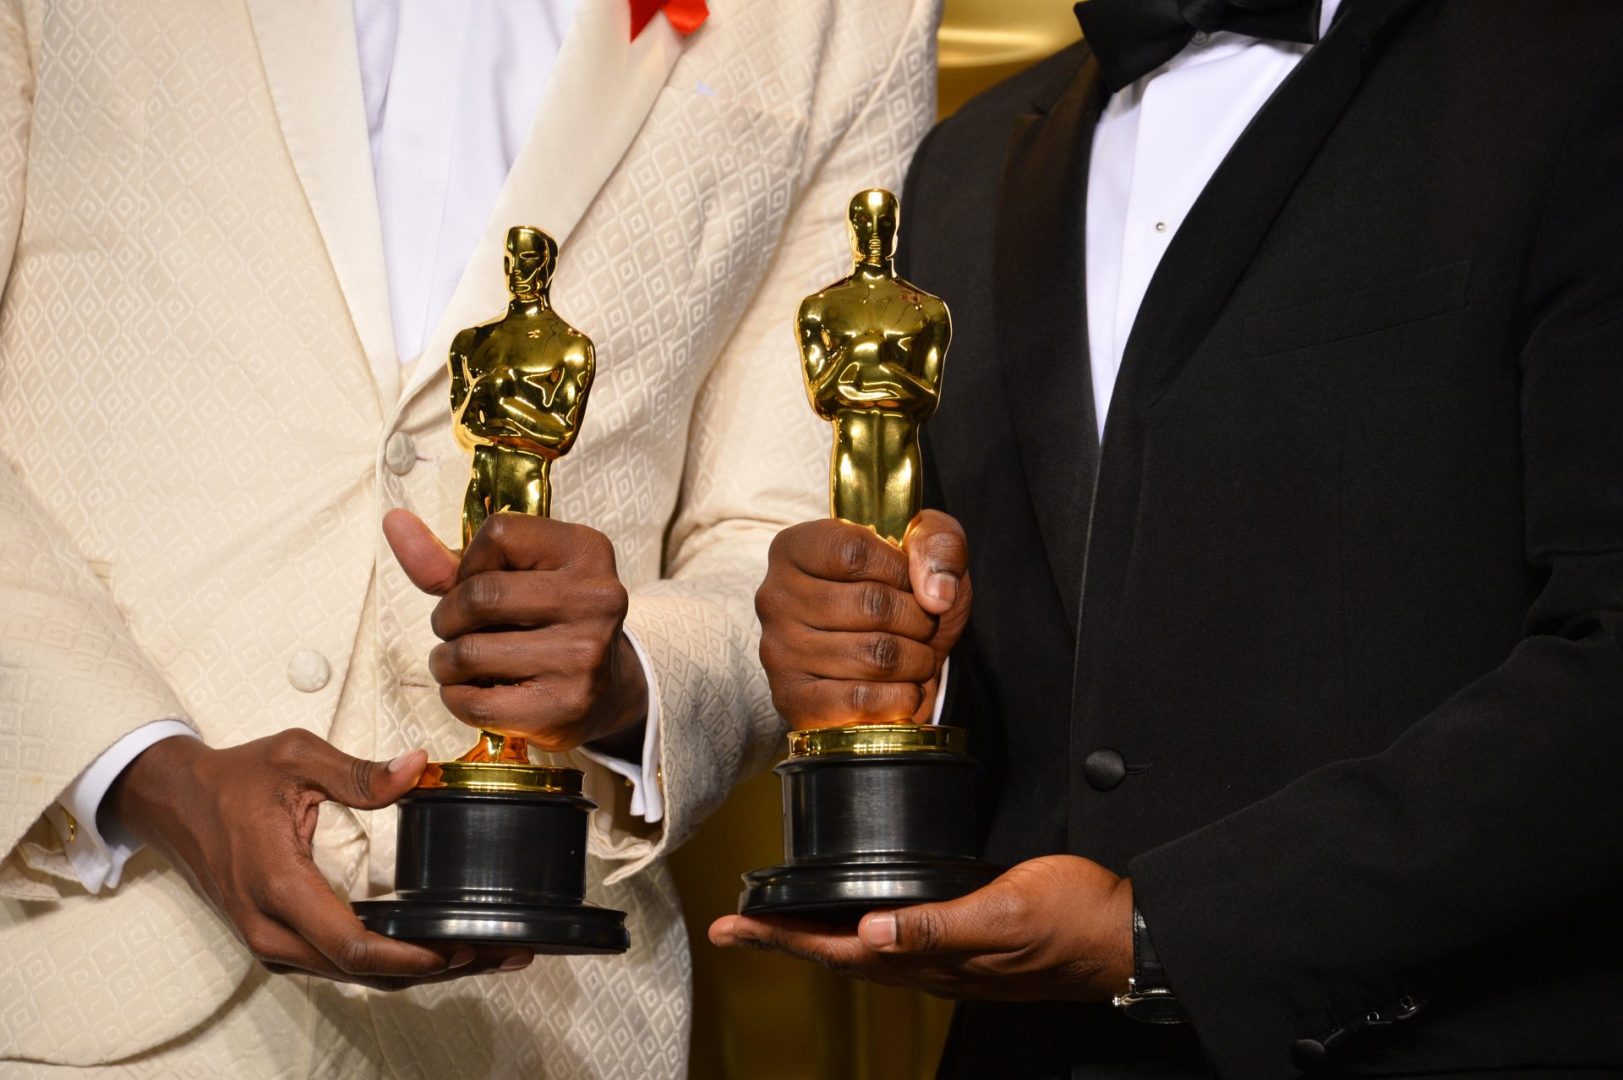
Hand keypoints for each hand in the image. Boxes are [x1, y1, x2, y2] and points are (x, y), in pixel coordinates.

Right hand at [110, 732, 532, 988]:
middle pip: (363, 971)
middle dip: (433, 969)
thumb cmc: (233, 779)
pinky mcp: (278, 942)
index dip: (412, 956)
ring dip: (416, 972)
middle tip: (498, 953)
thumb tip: (418, 768)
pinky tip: (431, 951)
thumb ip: (359, 771)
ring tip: (480, 956)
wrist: (174, 801)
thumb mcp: (296, 757)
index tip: (462, 948)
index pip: (353, 944)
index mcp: (278, 885)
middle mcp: (272, 929)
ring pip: (353, 976)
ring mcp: (271, 943)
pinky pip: (338, 965)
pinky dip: (388, 964)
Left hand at [385, 509, 647, 754]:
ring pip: (469, 652)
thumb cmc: (545, 622)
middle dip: (447, 618)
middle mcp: (597, 598)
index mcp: (587, 550)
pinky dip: (455, 697)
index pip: (498, 534)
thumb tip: (393, 522)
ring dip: (445, 662)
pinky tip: (473, 690)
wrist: (606, 688)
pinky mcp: (566, 705)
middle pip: (479, 596)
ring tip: (462, 664)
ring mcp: (586, 655)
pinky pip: (475, 702)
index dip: (470, 563)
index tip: (481, 584)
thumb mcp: (509, 578)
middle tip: (456, 632)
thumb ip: (448, 559)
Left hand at [709, 856, 1133, 1001]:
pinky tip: (859, 920)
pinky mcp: (967, 946)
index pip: (838, 951)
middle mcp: (932, 966)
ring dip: (816, 936)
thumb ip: (940, 927)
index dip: (782, 938)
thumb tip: (873, 932)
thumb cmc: (1074, 921)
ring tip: (776, 923)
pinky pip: (896, 942)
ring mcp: (949, 961)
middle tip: (735, 925)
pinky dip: (860, 930)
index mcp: (933, 959)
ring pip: (863, 951)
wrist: (1126, 937)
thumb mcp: (1006, 914)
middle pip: (839, 954)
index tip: (735, 926)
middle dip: (783, 938)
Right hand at [755, 510, 971, 726]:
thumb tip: (937, 593)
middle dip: (919, 620)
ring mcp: (779, 651)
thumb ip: (939, 545)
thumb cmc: (902, 595)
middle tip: (922, 626)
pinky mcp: (792, 699)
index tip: (913, 583)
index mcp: (795, 548)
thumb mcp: (926, 549)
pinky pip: (862, 699)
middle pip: (871, 604)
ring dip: (916, 660)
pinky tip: (902, 689)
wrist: (893, 659)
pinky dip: (900, 697)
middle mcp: (775, 597)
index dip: (901, 571)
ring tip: (915, 656)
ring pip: (875, 655)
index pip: (855, 551)